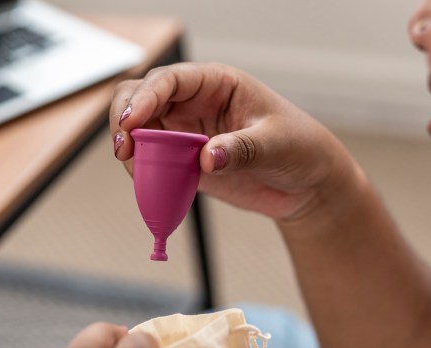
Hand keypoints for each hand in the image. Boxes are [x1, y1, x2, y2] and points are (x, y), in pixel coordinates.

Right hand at [110, 62, 360, 221]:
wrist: (306, 183)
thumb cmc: (300, 147)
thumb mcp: (277, 144)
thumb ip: (243, 149)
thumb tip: (208, 157)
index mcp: (216, 83)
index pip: (170, 80)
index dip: (146, 97)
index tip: (133, 122)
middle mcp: (194, 103)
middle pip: (141, 97)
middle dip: (124, 117)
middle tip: (125, 149)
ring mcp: (185, 132)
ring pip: (139, 129)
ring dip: (130, 147)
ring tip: (134, 169)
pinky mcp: (183, 161)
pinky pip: (151, 161)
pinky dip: (142, 171)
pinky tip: (147, 184)